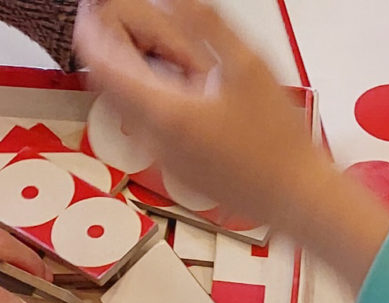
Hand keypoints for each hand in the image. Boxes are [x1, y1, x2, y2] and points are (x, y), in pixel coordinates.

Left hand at [74, 0, 318, 233]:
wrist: (297, 198)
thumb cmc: (279, 141)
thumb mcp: (246, 64)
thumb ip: (202, 22)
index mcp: (165, 112)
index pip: (100, 63)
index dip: (91, 28)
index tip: (94, 8)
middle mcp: (156, 141)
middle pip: (110, 84)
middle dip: (116, 47)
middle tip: (134, 22)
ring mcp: (165, 159)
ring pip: (131, 104)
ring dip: (140, 73)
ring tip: (175, 56)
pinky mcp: (179, 171)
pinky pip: (151, 127)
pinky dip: (157, 99)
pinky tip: (192, 90)